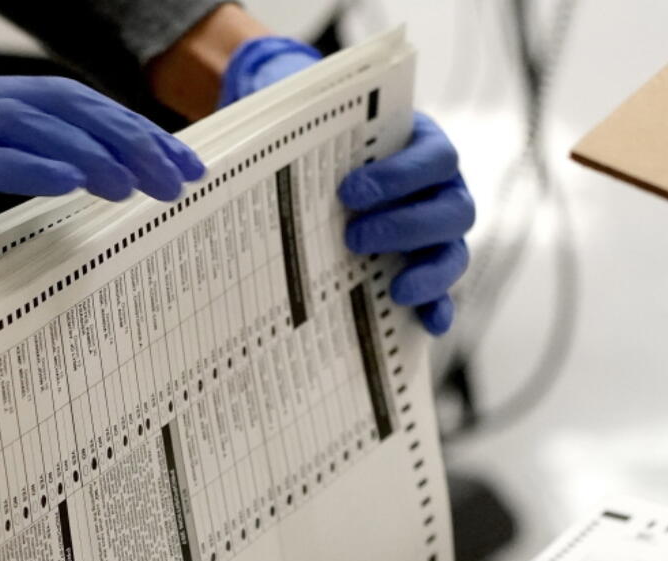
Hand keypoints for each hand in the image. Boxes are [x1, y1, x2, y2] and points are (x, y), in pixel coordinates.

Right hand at [0, 69, 204, 267]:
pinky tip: (72, 184)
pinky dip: (28, 166)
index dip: (133, 131)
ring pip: (29, 123)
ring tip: (140, 184)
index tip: (182, 164)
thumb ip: (3, 158)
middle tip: (180, 178)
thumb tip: (70, 179)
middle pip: (66, 108)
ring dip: (92, 152)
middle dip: (131, 141)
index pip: (75, 107)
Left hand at [222, 39, 474, 334]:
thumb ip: (291, 129)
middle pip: (453, 210)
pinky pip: (445, 295)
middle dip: (405, 226)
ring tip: (394, 289)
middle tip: (353, 237)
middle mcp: (443, 190)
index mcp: (425, 147)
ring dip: (428, 272)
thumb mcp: (310, 129)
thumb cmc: (325, 146)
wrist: (327, 169)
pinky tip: (426, 324)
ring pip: (454, 254)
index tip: (349, 192)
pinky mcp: (430, 273)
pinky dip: (439, 309)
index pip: (435, 158)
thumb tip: (212, 157)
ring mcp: (440, 235)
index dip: (400, 176)